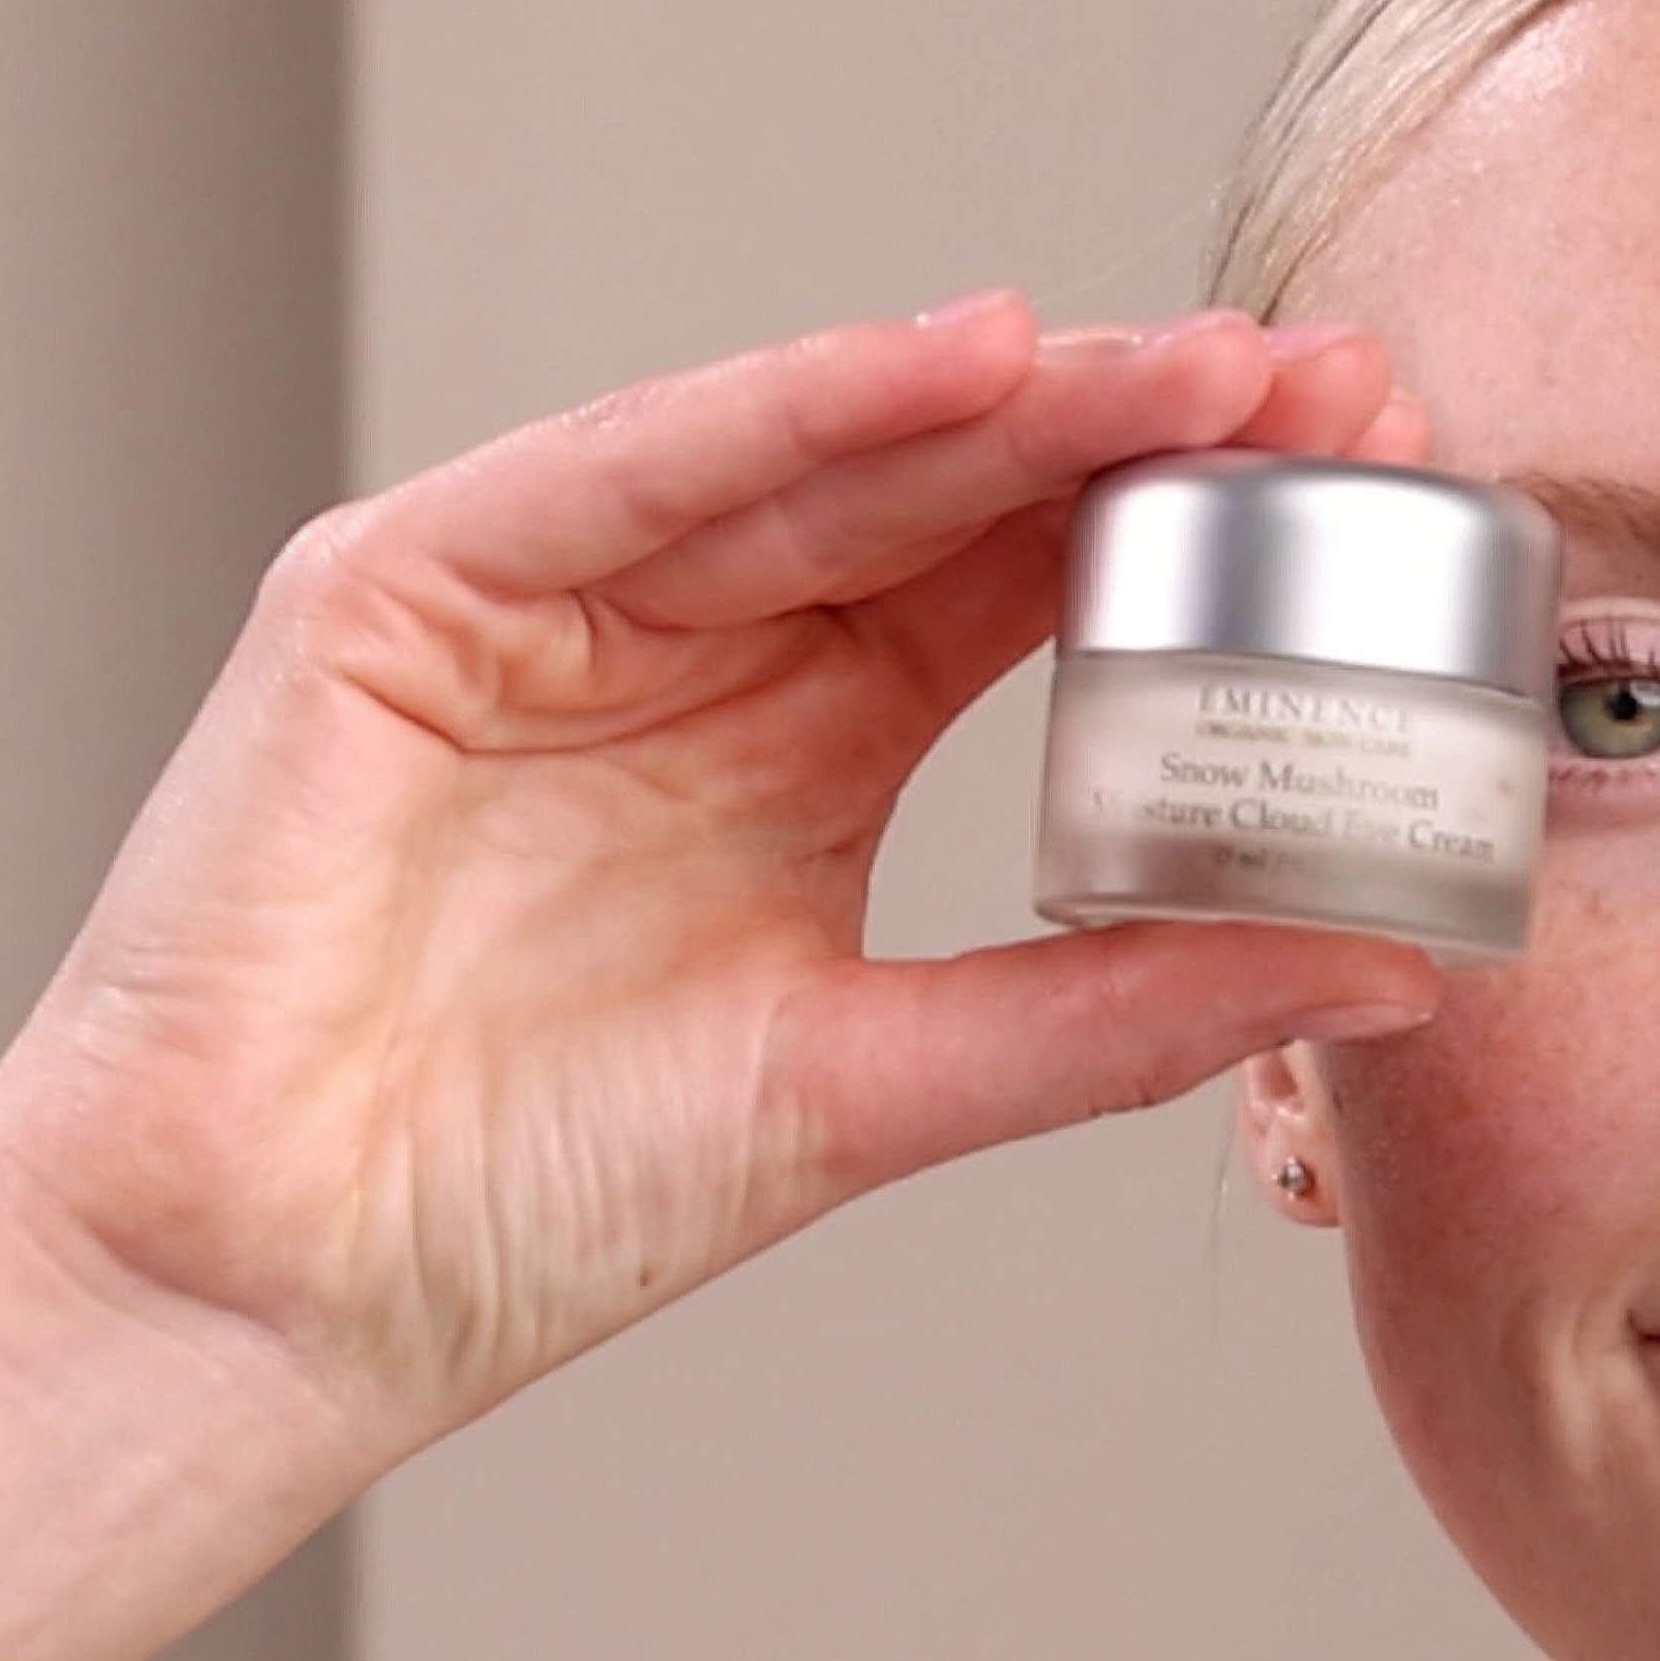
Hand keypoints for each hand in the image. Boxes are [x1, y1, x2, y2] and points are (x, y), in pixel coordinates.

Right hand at [0, 295, 1444, 1458]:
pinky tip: (961, 363)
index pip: (1024, 587)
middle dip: (1140, 429)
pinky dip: (788, 409)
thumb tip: (1383, 969)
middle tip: (1334, 384)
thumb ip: (1119, 1009)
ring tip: (1202, 365)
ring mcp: (544, 605)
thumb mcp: (880, 1081)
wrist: (276, 1297)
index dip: (1193, 526)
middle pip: (943, 493)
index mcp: (803, 747)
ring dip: (1012, 398)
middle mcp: (687, 648)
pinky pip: (623, 474)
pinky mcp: (401, 593)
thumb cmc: (527, 1206)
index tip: (1378, 482)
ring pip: (807, 457)